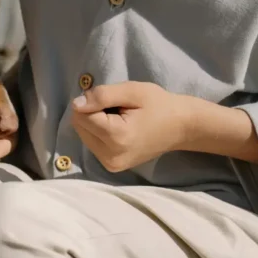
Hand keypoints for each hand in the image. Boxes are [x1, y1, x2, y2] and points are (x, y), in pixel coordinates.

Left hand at [70, 81, 188, 172]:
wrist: (182, 127)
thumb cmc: (159, 105)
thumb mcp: (131, 91)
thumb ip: (101, 96)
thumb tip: (76, 104)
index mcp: (117, 137)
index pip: (81, 114)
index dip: (94, 101)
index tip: (116, 101)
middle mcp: (111, 156)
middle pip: (79, 125)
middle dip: (93, 112)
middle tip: (119, 109)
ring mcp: (111, 164)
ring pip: (83, 134)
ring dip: (95, 122)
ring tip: (120, 119)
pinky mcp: (111, 166)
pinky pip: (91, 142)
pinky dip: (99, 132)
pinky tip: (119, 129)